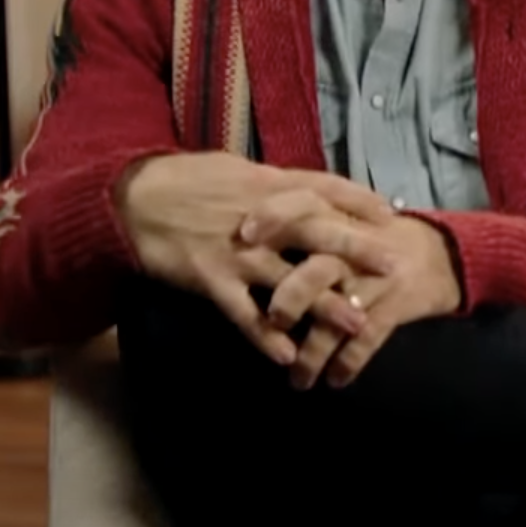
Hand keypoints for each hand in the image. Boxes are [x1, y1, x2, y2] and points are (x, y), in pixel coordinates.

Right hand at [114, 152, 400, 365]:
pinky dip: (265, 336)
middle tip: (394, 266)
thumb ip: (270, 184)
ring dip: (326, 304)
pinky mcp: (211, 279)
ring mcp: (237, 252)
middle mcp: (260, 219)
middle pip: (318, 232)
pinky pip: (244, 313)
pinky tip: (287, 356)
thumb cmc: (183, 180)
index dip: (358, 199)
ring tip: (358, 324)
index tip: (390, 213)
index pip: (322, 187)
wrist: (131, 200)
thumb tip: (300, 188)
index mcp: (266, 185)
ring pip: (290, 279)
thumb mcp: (233, 169)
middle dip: (358, 250)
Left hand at [238, 204, 461, 388]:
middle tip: (271, 321)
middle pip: (316, 269)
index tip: (244, 237)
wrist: (444, 255)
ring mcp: (375, 279)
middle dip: (291, 298)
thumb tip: (247, 233)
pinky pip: (366, 341)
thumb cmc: (380, 238)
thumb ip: (306, 221)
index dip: (271, 217)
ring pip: (337, 318)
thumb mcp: (347, 217)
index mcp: (338, 217)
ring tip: (298, 380)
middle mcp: (354, 247)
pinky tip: (336, 381)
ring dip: (314, 354)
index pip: (300, 206)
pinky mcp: (396, 306)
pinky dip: (348, 364)